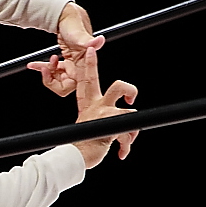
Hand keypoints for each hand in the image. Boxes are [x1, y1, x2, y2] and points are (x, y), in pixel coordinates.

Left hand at [28, 3, 104, 96]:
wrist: (64, 13)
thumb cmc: (73, 21)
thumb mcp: (78, 33)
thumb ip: (88, 40)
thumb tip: (99, 41)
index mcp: (85, 62)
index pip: (74, 83)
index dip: (62, 83)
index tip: (51, 71)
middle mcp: (80, 65)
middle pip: (65, 84)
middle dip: (52, 79)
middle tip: (44, 68)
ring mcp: (72, 63)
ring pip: (58, 77)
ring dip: (46, 72)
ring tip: (36, 65)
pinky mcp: (66, 59)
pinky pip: (54, 68)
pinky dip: (42, 66)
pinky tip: (33, 64)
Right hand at [72, 46, 139, 168]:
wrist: (74, 156)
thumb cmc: (83, 143)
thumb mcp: (90, 125)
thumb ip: (104, 117)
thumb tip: (122, 117)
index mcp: (89, 104)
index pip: (89, 79)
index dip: (90, 64)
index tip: (90, 50)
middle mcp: (96, 106)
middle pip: (118, 86)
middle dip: (130, 90)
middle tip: (131, 98)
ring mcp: (103, 116)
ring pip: (130, 111)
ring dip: (132, 131)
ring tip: (124, 142)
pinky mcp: (110, 127)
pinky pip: (129, 132)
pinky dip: (126, 145)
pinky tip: (122, 153)